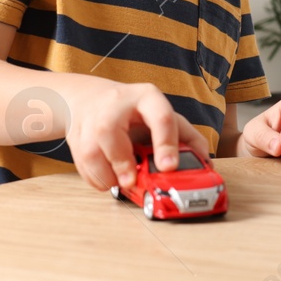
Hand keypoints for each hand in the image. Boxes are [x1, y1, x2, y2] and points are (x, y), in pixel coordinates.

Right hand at [60, 75, 206, 192]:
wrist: (89, 99)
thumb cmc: (133, 111)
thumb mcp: (162, 114)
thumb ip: (186, 137)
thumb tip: (206, 162)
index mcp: (146, 98)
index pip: (159, 117)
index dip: (165, 144)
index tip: (168, 168)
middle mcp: (115, 105)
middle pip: (110, 133)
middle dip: (122, 163)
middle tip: (132, 182)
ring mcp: (91, 120)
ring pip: (91, 154)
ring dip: (107, 176)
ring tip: (122, 181)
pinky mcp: (75, 137)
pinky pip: (83, 167)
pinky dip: (97, 179)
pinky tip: (108, 176)